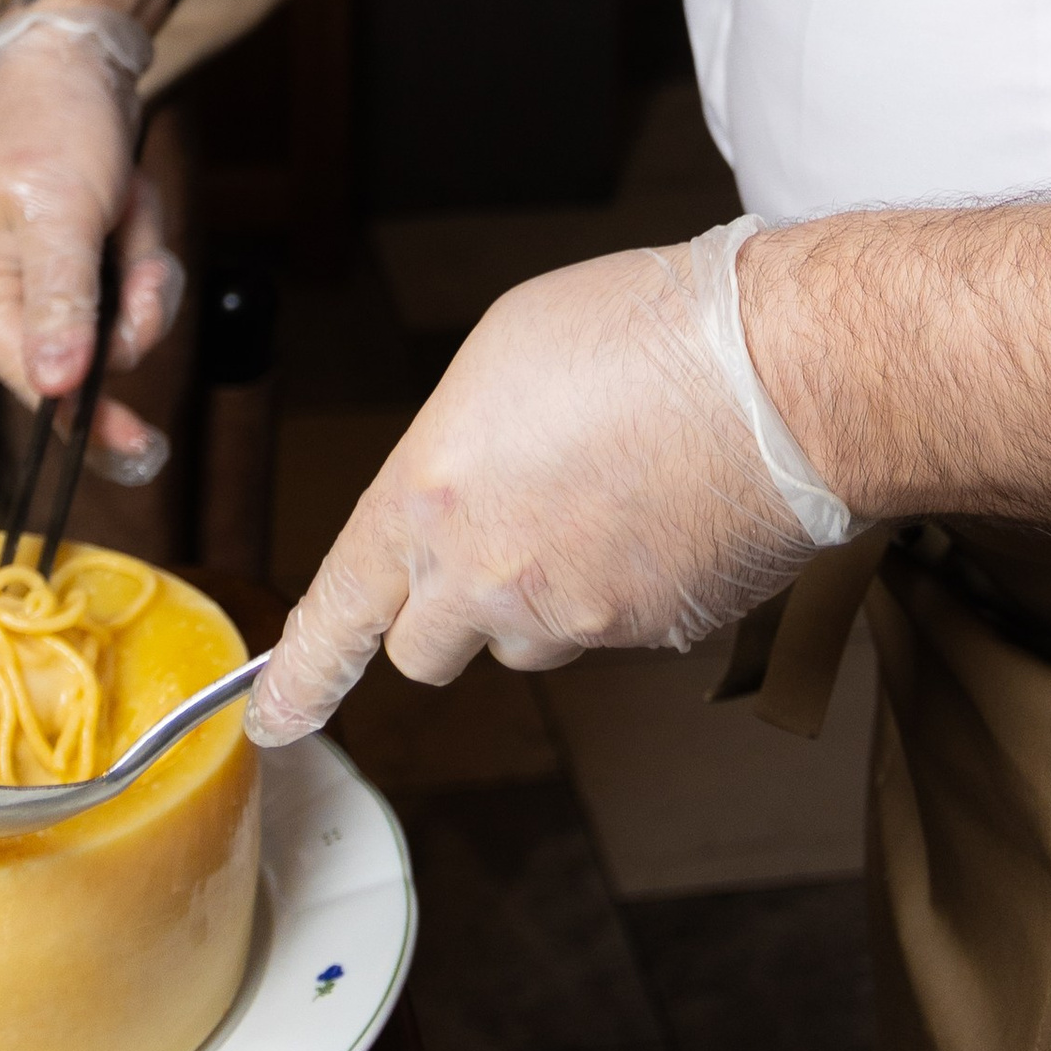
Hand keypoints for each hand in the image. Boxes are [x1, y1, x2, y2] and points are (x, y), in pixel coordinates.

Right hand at [0, 33, 179, 472]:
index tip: (136, 447)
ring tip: (129, 208)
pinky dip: (143, 248)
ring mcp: (39, 277)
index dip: (81, 412)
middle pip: (81, 355)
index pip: (24, 374)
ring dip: (141, 268)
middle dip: (128, 306)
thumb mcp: (60, 210)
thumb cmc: (51, 122)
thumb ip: (60, 299)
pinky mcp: (76, 261)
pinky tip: (130, 205)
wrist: (75, 54)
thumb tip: (55, 386)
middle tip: (143, 263)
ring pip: (115, 323)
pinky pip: (126, 287)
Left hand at [248, 235, 823, 743]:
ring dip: (541, 595)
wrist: (777, 376)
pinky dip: (625, 586)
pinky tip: (660, 511)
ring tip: (601, 495)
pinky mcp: (652, 641)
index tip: (274, 715)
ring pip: (527, 638)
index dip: (301, 676)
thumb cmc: (643, 335)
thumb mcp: (499, 356)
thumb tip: (459, 488)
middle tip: (495, 541)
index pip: (340, 613)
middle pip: (429, 648)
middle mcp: (489, 579)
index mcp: (429, 501)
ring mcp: (574, 622)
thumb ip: (452, 450)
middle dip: (447, 608)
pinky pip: (613, 629)